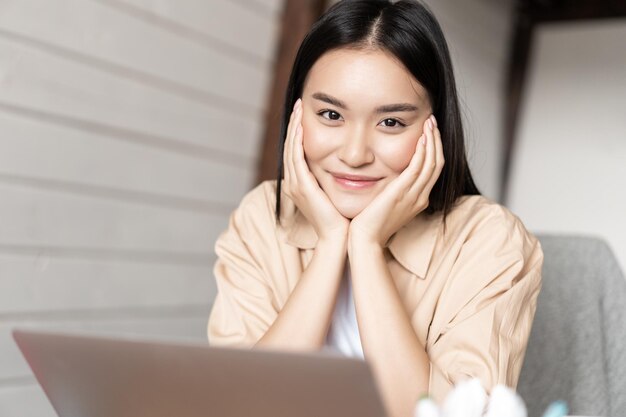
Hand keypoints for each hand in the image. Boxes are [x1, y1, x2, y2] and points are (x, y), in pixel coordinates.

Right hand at [282, 99, 349, 241]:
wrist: (338, 238)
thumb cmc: (342, 218)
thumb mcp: (336, 192)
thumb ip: (335, 176)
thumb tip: (348, 163)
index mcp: (299, 184)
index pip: (295, 151)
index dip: (297, 131)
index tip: (304, 113)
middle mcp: (292, 183)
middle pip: (289, 146)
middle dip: (293, 124)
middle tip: (298, 104)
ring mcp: (295, 185)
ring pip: (289, 148)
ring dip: (293, 127)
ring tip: (298, 109)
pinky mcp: (301, 186)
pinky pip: (296, 158)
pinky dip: (297, 141)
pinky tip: (302, 126)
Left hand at [349, 115, 443, 246]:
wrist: (365, 239)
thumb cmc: (369, 224)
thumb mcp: (386, 204)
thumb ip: (391, 191)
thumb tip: (388, 178)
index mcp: (418, 200)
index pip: (433, 170)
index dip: (434, 150)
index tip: (429, 133)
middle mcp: (420, 197)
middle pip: (438, 163)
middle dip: (437, 140)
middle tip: (433, 122)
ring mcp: (413, 195)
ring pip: (432, 162)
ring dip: (432, 140)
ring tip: (430, 123)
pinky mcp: (402, 192)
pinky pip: (419, 167)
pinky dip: (423, 151)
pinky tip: (421, 138)